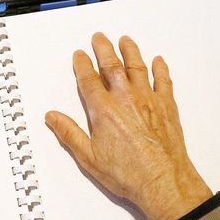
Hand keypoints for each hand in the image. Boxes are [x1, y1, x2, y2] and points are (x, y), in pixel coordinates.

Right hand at [44, 34, 211, 219]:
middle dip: (104, 49)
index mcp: (104, 111)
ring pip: (137, 67)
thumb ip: (70, 134)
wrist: (163, 181)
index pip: (89, 79)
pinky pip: (163, 81)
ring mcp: (148, 100)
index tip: (79, 55)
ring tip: (125, 40)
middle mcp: (125, 99)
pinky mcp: (167, 106)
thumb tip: (52, 117)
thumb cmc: (128, 173)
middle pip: (112, 66)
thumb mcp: (89, 158)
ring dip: (130, 51)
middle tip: (99, 38)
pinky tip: (158, 61)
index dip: (82, 64)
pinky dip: (160, 69)